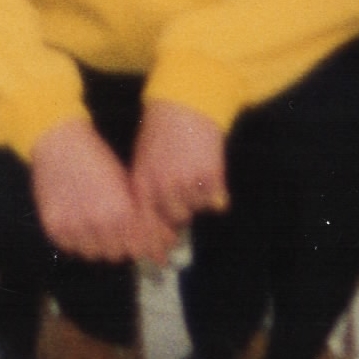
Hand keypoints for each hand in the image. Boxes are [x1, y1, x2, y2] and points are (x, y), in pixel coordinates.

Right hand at [29, 117, 174, 266]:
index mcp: (121, 211)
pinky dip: (76, 242)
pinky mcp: (54, 227)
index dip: (147, 247)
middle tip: (119, 233)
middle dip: (122, 246)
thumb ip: (143, 216)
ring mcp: (74, 226)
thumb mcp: (126, 184)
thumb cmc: (96, 158)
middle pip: (117, 254)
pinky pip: (69, 248)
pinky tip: (80, 227)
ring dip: (99, 246)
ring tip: (98, 229)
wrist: (59, 141)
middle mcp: (98, 223)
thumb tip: (164, 242)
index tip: (150, 247)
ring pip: (94, 254)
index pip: (141, 246)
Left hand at [130, 99, 228, 239]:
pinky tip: (208, 174)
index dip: (154, 239)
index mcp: (142, 183)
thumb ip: (148, 192)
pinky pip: (216, 200)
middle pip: (174, 220)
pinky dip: (215, 193)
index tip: (160, 254)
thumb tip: (155, 226)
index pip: (146, 223)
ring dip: (195, 201)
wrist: (184, 104)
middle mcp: (164, 187)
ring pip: (195, 210)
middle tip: (182, 200)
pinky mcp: (211, 176)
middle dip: (178, 216)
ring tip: (192, 175)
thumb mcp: (143, 161)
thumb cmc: (160, 131)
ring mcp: (188, 182)